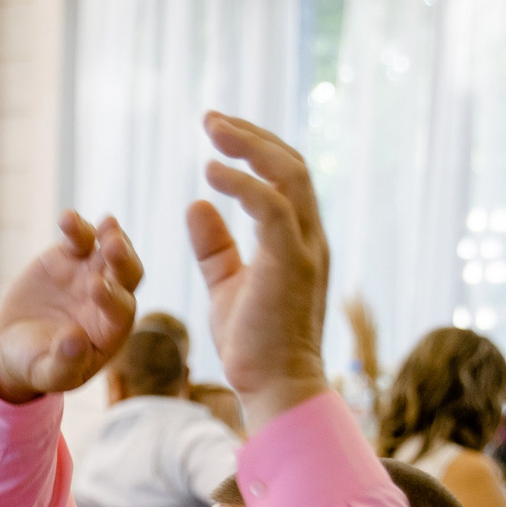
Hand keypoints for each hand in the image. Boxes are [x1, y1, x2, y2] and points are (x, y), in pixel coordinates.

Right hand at [0, 212, 142, 402]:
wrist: (16, 344)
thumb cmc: (38, 364)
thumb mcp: (49, 373)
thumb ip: (65, 363)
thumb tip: (74, 340)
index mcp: (110, 330)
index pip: (121, 311)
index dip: (111, 298)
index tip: (94, 288)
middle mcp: (109, 299)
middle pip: (128, 275)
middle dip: (123, 260)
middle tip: (114, 247)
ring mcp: (91, 273)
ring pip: (110, 251)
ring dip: (111, 236)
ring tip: (106, 224)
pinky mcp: (70, 257)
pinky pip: (79, 238)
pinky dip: (76, 227)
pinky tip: (67, 218)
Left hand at [188, 112, 328, 426]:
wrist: (275, 388)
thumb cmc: (253, 344)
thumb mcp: (227, 285)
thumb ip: (215, 246)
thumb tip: (197, 204)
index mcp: (297, 241)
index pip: (286, 179)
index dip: (255, 149)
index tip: (218, 132)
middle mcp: (309, 238)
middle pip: (291, 166)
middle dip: (251, 136)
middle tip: (210, 118)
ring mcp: (304, 248)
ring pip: (289, 176)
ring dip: (249, 146)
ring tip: (211, 130)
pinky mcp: (290, 263)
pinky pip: (271, 208)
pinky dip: (242, 184)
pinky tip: (211, 173)